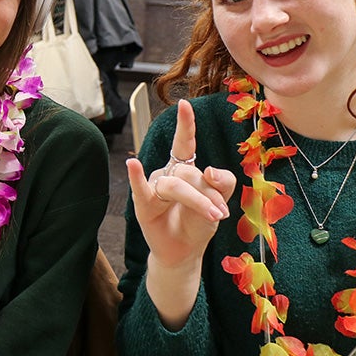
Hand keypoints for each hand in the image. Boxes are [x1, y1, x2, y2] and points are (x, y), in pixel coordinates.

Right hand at [125, 99, 234, 269]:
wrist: (186, 252)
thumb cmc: (198, 223)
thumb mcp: (219, 201)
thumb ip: (222, 182)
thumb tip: (209, 168)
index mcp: (184, 169)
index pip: (184, 143)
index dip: (185, 124)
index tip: (184, 103)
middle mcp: (167, 174)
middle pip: (188, 173)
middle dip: (208, 193)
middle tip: (221, 213)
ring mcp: (154, 189)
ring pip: (175, 185)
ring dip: (197, 200)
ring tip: (214, 216)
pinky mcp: (144, 206)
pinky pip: (140, 189)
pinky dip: (135, 176)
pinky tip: (132, 164)